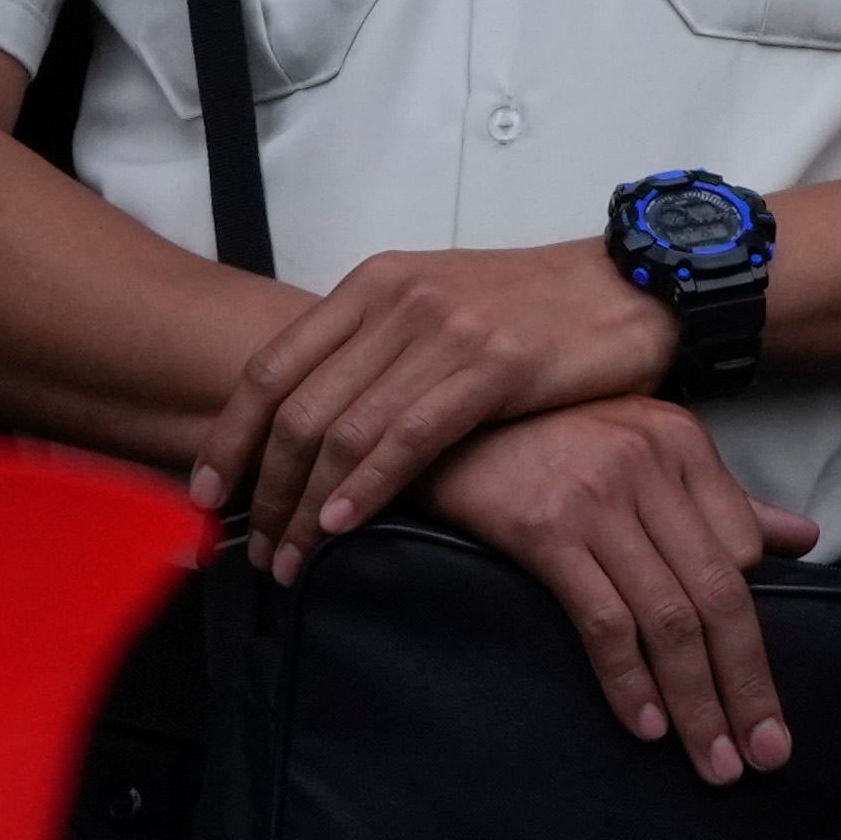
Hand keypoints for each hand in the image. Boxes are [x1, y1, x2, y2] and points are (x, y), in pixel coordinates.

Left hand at [202, 239, 675, 565]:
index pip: (271, 368)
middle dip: (263, 490)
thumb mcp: (440, 307)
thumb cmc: (539, 307)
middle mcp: (399, 299)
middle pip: (298, 409)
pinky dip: (366, 487)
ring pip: (345, 431)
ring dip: (306, 506)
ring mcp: (446, 329)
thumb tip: (312, 426)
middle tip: (253, 547)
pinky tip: (344, 524)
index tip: (206, 493)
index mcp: (375, 283)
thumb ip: (377, 351)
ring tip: (292, 558)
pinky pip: (409, 437)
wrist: (634, 281)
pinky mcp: (495, 364)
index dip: (228, 437)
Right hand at [421, 399, 803, 784]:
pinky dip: (628, 680)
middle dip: (747, 684)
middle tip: (768, 755)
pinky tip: (646, 726)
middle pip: (719, 594)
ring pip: (668, 617)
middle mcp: (651, 468)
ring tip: (714, 762)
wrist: (445, 421)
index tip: (763, 703)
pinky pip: (602, 619)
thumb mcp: (648, 450)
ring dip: (696, 701)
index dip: (752, 635)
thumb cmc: (553, 439)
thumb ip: (725, 500)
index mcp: (685, 446)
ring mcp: (599, 499)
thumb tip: (805, 540)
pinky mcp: (544, 531)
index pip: (744, 553)